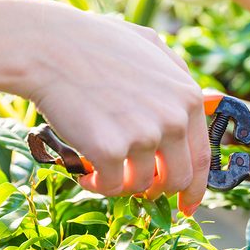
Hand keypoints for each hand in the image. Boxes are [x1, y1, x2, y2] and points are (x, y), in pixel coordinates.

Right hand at [25, 3, 209, 213]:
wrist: (48, 47)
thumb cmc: (95, 44)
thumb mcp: (151, 46)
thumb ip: (177, 75)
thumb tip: (196, 103)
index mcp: (188, 98)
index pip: (202, 157)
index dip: (195, 188)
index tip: (186, 205)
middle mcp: (173, 119)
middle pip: (177, 180)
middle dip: (156, 190)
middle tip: (135, 187)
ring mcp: (143, 136)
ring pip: (141, 186)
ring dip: (121, 183)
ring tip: (98, 166)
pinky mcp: (110, 150)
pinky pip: (111, 187)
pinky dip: (96, 184)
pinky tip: (83, 170)